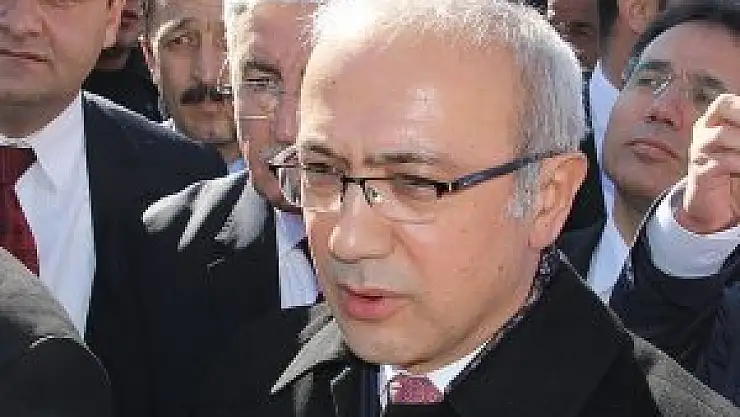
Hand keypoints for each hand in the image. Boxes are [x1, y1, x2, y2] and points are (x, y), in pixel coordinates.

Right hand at [677, 94, 739, 233]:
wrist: (713, 207)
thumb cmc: (733, 175)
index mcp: (714, 123)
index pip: (726, 103)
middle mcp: (703, 133)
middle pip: (721, 107)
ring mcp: (699, 152)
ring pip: (721, 135)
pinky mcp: (700, 173)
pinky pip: (722, 162)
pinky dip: (739, 164)